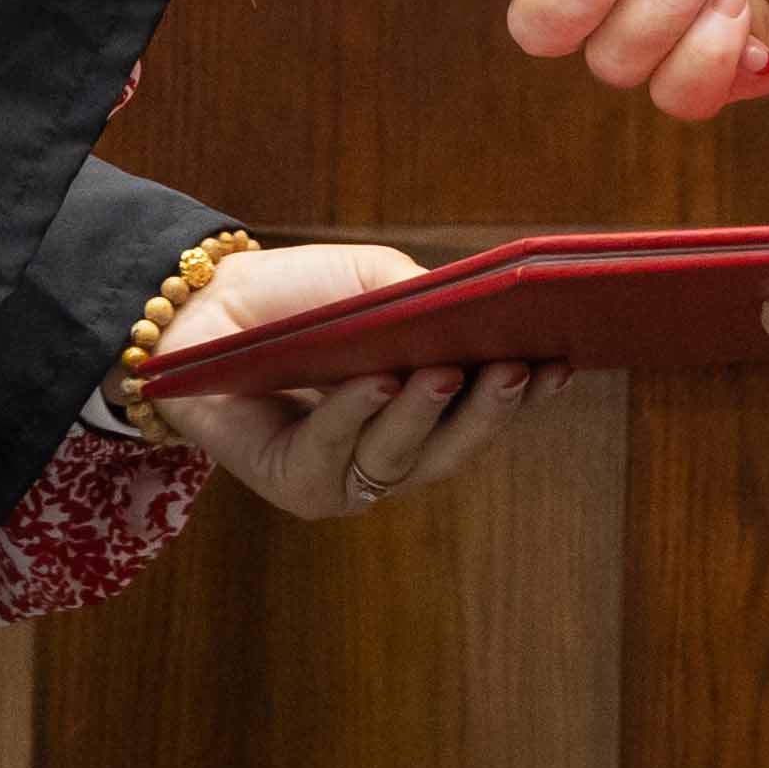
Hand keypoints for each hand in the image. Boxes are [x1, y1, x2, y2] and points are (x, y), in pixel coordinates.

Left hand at [145, 243, 556, 517]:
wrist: (207, 305)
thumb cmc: (298, 296)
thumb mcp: (374, 283)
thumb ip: (425, 302)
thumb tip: (473, 316)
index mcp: (422, 410)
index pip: (484, 411)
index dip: (525, 394)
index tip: (562, 363)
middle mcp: (390, 453)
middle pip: (453, 447)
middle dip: (488, 411)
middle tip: (516, 370)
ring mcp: (345, 477)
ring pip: (400, 458)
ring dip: (424, 415)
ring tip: (443, 371)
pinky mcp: (295, 484)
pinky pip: (334, 454)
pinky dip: (356, 415)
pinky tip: (376, 382)